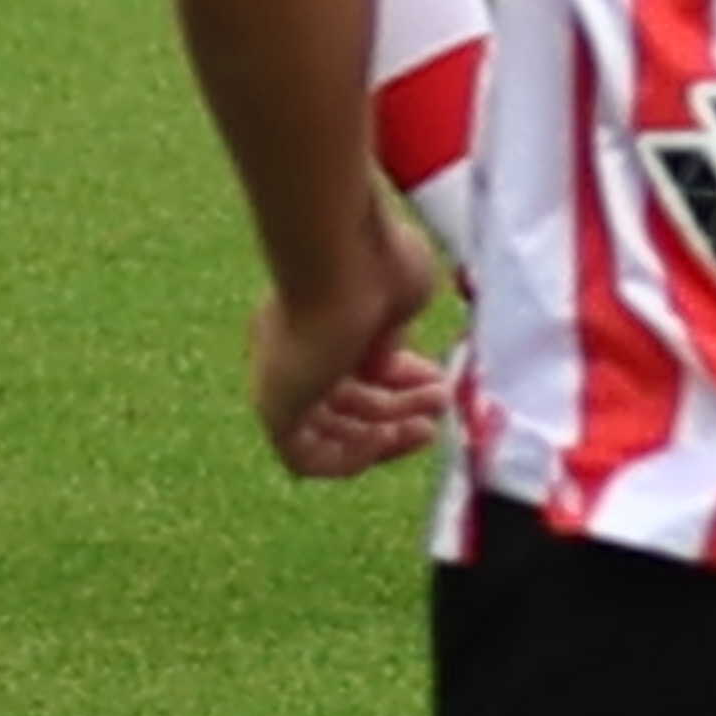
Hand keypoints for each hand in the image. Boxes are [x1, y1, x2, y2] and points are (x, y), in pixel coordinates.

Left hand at [247, 192, 452, 481]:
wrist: (339, 256)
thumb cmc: (373, 262)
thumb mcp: (397, 299)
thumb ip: (392, 335)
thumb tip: (384, 369)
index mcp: (319, 316)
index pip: (356, 364)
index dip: (401, 378)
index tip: (436, 377)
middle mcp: (295, 349)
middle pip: (347, 400)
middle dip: (401, 406)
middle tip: (440, 401)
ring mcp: (282, 378)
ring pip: (332, 429)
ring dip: (388, 433)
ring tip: (432, 416)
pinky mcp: (274, 407)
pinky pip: (304, 457)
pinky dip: (348, 458)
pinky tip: (385, 436)